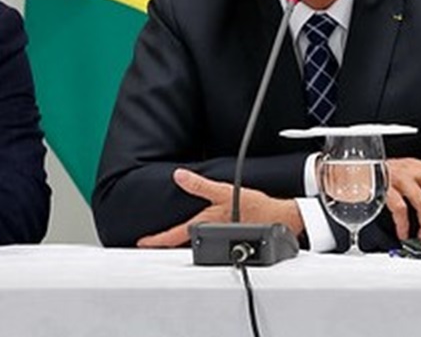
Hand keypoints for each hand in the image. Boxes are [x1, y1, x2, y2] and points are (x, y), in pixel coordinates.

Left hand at [135, 168, 303, 247]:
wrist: (279, 218)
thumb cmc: (257, 207)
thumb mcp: (226, 191)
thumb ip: (200, 185)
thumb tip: (179, 175)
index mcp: (205, 224)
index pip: (173, 236)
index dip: (155, 240)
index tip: (142, 242)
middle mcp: (209, 235)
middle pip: (181, 244)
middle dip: (168, 244)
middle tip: (153, 243)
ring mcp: (219, 239)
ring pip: (194, 245)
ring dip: (183, 243)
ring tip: (172, 239)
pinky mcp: (229, 239)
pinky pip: (208, 243)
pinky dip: (199, 241)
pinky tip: (200, 235)